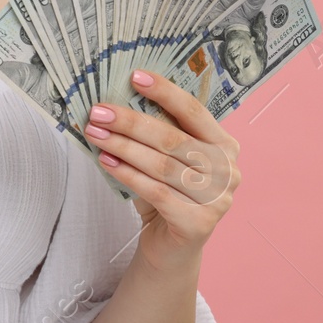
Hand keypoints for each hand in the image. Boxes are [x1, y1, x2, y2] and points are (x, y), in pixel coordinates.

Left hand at [82, 69, 240, 269]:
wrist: (171, 246)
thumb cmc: (166, 194)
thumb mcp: (166, 159)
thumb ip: (155, 135)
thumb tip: (115, 102)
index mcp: (225, 145)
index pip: (194, 111)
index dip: (165, 92)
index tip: (134, 76)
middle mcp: (228, 170)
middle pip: (173, 138)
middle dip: (130, 122)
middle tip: (98, 111)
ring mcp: (217, 198)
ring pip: (161, 165)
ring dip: (122, 147)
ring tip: (94, 134)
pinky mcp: (198, 222)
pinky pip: (155, 191)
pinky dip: (127, 174)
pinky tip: (105, 162)